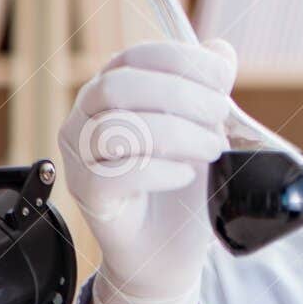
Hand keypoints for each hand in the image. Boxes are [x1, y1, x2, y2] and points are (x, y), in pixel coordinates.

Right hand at [58, 40, 235, 303]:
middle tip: (221, 118)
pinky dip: (157, 170)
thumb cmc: (181, 188)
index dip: (182, 61)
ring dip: (176, 134)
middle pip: (120, 85)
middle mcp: (86, 117)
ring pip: (116, 127)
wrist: (167, 252)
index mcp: (113, 89)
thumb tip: (221, 51)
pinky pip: (114, 174)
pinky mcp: (87, 195)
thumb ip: (207, 91)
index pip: (136, 56)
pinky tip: (183, 176)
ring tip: (210, 150)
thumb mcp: (202, 131)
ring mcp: (80, 157)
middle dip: (181, 96)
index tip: (222, 80)